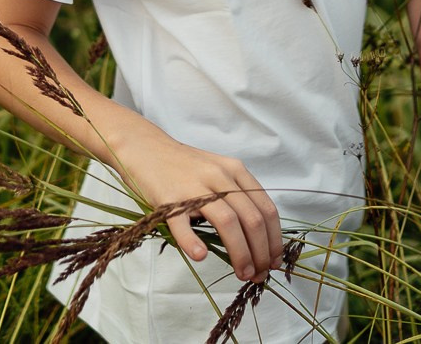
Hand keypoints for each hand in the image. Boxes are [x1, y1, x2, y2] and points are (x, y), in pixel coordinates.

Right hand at [111, 128, 283, 282]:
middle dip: (261, 252)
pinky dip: (193, 243)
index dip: (275, 239)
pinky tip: (201, 256)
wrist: (145, 147)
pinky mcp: (168, 198)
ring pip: (228, 222)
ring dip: (240, 253)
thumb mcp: (218, 172)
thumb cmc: (184, 166)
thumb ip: (237, 197)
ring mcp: (194, 187)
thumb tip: (258, 239)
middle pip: (251, 219)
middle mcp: (219, 176)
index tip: (275, 261)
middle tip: (260, 275)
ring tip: (243, 273)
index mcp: (235, 171)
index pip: (265, 209)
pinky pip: (183, 224)